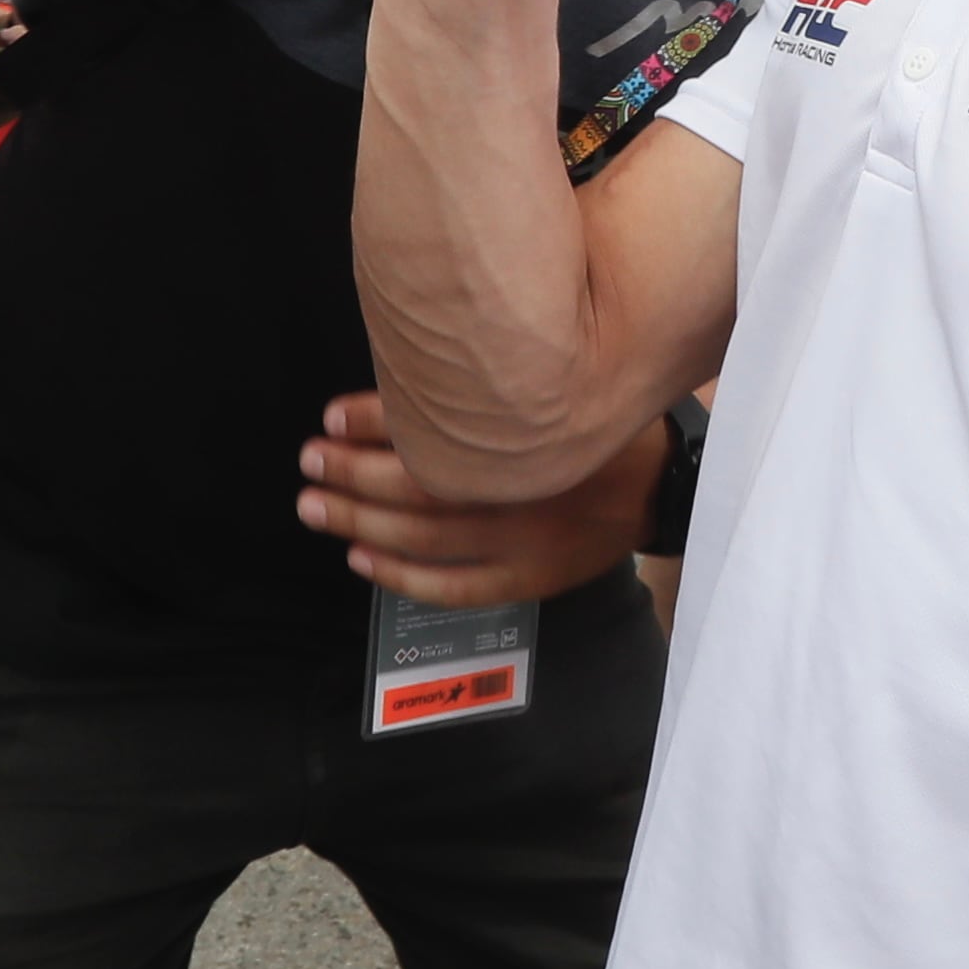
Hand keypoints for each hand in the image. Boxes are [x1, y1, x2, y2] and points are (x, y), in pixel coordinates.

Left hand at [297, 390, 662, 605]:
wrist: (658, 484)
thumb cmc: (595, 428)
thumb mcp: (555, 388)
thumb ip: (490, 391)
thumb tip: (407, 381)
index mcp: (527, 436)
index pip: (436, 429)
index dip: (375, 422)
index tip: (331, 417)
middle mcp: (523, 492)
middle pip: (421, 487)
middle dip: (353, 474)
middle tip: (310, 461)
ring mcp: (526, 543)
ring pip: (428, 539)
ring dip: (362, 522)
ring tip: (316, 505)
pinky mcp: (531, 579)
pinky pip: (456, 587)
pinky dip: (403, 577)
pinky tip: (362, 559)